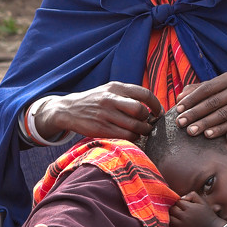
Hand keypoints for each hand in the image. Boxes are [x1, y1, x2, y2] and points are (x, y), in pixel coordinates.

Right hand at [37, 82, 162, 142]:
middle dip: (148, 120)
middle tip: (149, 124)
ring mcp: (106, 115)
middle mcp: (111, 99)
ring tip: (142, 131)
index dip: (156, 104)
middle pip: (140, 110)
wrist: (69, 109)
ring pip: (134, 126)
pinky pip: (125, 136)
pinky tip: (132, 136)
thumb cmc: (95, 101)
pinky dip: (133, 138)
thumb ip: (127, 95)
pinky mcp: (102, 129)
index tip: (158, 112)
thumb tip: (151, 105)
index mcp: (116, 87)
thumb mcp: (109, 90)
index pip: (144, 93)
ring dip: (143, 131)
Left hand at [169, 192, 223, 226]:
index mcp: (189, 208)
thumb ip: (192, 195)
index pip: (178, 202)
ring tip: (178, 215)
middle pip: (172, 209)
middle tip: (180, 210)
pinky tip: (177, 222)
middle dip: (175, 208)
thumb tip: (182, 197)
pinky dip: (172, 224)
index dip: (180, 202)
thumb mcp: (202, 202)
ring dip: (172, 215)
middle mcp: (184, 217)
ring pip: (170, 218)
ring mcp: (182, 226)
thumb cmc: (207, 214)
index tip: (184, 205)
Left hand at [173, 72, 226, 137]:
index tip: (178, 109)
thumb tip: (179, 98)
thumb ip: (197, 90)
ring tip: (191, 131)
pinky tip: (208, 135)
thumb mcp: (216, 87)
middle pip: (212, 102)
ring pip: (222, 114)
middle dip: (194, 113)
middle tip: (180, 123)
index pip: (206, 89)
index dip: (191, 99)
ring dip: (204, 124)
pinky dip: (219, 130)